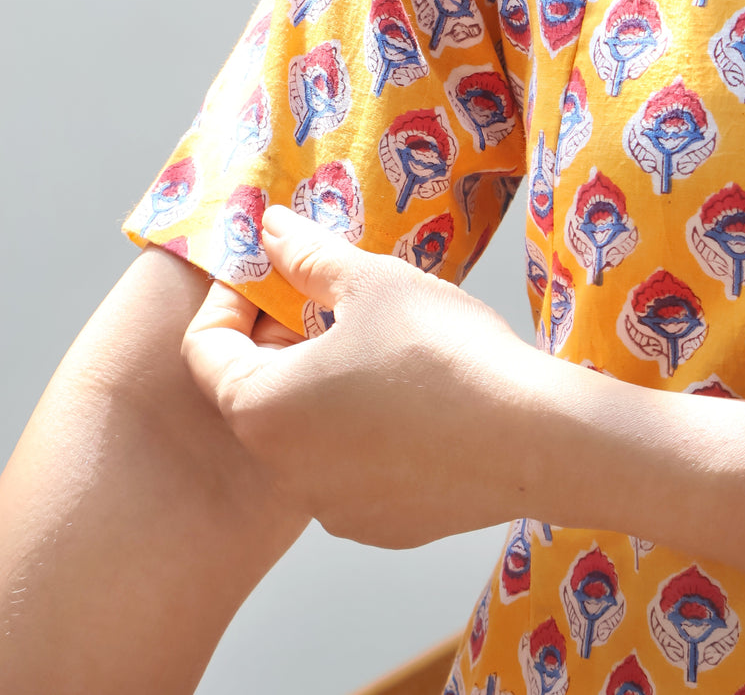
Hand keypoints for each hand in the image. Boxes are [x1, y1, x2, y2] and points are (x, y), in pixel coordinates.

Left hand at [181, 206, 544, 548]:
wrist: (530, 437)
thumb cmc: (443, 352)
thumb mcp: (371, 283)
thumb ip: (309, 255)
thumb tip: (269, 227)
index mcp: (262, 406)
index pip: (204, 350)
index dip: (230, 299)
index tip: (271, 269)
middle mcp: (282, 469)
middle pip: (257, 393)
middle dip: (281, 341)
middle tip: (329, 299)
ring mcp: (331, 508)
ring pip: (308, 435)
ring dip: (324, 389)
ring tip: (379, 347)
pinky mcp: (381, 526)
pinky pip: (353, 471)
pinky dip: (366, 435)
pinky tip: (416, 401)